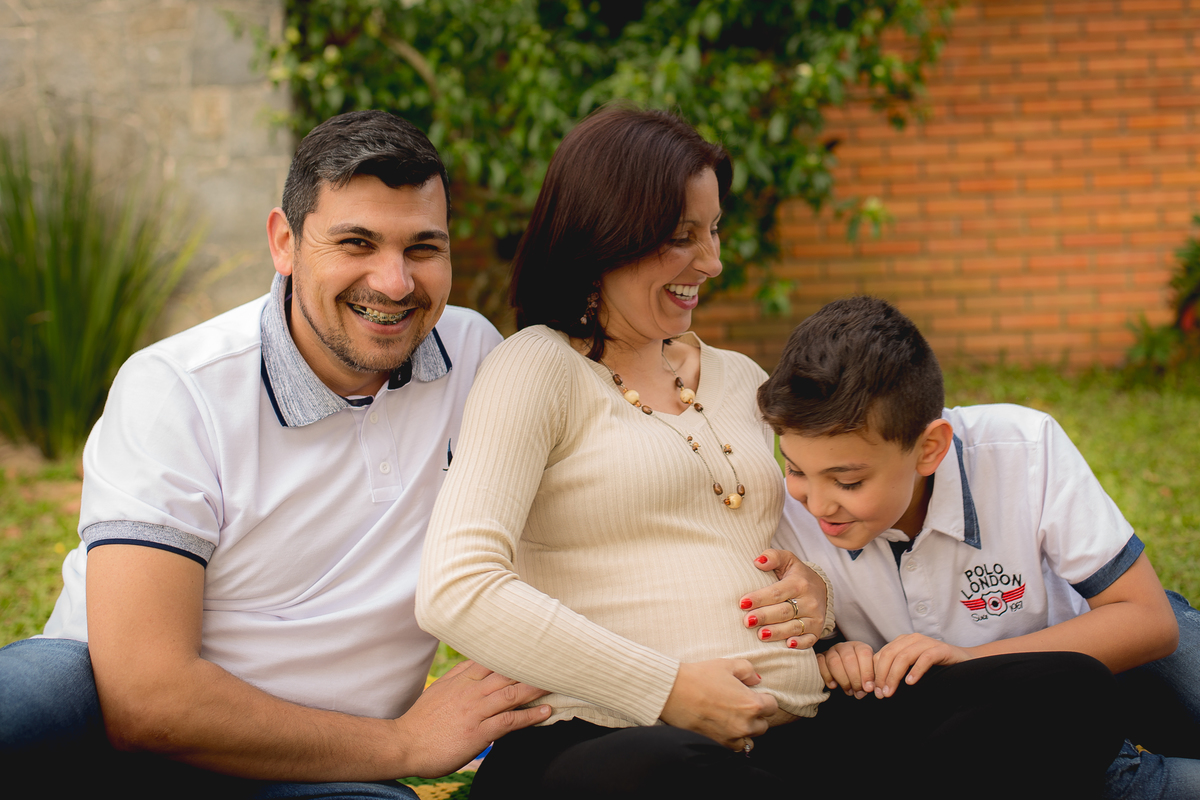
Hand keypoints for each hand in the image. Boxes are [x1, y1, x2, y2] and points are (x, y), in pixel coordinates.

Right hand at [394, 660, 550, 777]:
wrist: (403, 744)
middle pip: (507, 672)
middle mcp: (471, 691)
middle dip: (531, 665)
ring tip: (558, 681)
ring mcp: (475, 711)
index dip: (516, 650)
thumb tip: (477, 663)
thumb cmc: (422, 720)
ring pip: (511, 693)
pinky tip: (545, 712)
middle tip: (556, 657)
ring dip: (536, 687)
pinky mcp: (478, 732)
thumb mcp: (440, 689)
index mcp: (462, 679)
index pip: (493, 658)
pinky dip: (529, 716)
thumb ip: (459, 676)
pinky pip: (509, 721)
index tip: (536, 642)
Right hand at [659, 659, 777, 749]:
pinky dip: (731, 740)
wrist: (672, 691)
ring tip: (732, 719)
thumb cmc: (699, 676)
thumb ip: (747, 670)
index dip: (764, 698)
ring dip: (745, 730)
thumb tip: (756, 680)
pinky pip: (733, 748)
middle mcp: (745, 724)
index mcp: (752, 704)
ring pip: (749, 739)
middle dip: (756, 715)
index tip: (753, 694)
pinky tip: (721, 727)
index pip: (772, 706)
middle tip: (741, 705)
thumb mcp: (727, 665)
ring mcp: (731, 738)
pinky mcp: (717, 745)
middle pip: (763, 725)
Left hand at [740, 549, 826, 649]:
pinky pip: (809, 639)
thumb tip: (758, 561)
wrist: (820, 588)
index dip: (759, 598)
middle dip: (765, 617)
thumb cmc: (796, 574)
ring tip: (760, 635)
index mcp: (799, 583)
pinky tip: (788, 645)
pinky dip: (800, 643)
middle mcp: (809, 601)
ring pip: (794, 627)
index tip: (742, 603)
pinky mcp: (817, 630)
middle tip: (747, 621)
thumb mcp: (787, 560)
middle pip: (784, 611)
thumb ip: (773, 557)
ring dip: (777, 632)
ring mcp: (814, 617)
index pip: (776, 592)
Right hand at [816, 641, 876, 698]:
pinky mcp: (820, 657)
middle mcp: (845, 646)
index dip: (867, 672)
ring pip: (834, 661)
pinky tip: (834, 685)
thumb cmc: (858, 675)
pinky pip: (820, 663)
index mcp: (860, 647)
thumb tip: (867, 689)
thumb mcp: (867, 675)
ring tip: (848, 690)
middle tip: (858, 692)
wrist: (843, 673)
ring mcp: (831, 650)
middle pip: (849, 658)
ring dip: (842, 679)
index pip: (864, 653)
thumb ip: (869, 680)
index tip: (868, 688)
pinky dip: (827, 676)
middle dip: (855, 678)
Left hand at [872, 634, 973, 698]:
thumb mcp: (912, 667)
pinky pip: (925, 658)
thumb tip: (878, 688)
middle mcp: (912, 639)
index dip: (874, 673)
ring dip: (894, 676)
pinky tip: (910, 683)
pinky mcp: (941, 649)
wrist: (965, 661)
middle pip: (889, 655)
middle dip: (882, 676)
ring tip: (891, 692)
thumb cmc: (936, 667)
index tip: (873, 691)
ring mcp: (927, 642)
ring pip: (904, 657)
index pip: (882, 655)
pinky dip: (916, 671)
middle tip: (881, 694)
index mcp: (902, 641)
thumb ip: (897, 670)